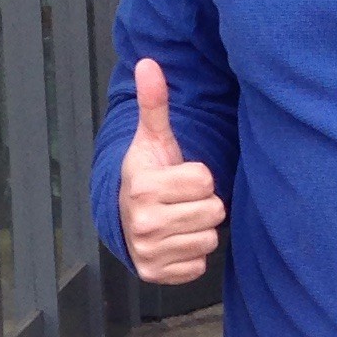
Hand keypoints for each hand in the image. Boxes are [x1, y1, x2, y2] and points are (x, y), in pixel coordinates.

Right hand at [118, 57, 226, 284]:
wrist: (123, 215)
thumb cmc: (148, 173)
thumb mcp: (152, 138)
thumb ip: (154, 103)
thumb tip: (148, 63)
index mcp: (144, 186)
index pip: (205, 180)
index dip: (199, 177)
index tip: (180, 177)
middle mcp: (143, 222)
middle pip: (213, 211)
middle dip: (203, 204)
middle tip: (182, 200)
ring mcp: (148, 251)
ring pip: (209, 239)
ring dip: (200, 229)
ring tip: (179, 218)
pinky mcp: (155, 274)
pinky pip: (199, 265)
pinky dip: (192, 255)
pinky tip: (176, 240)